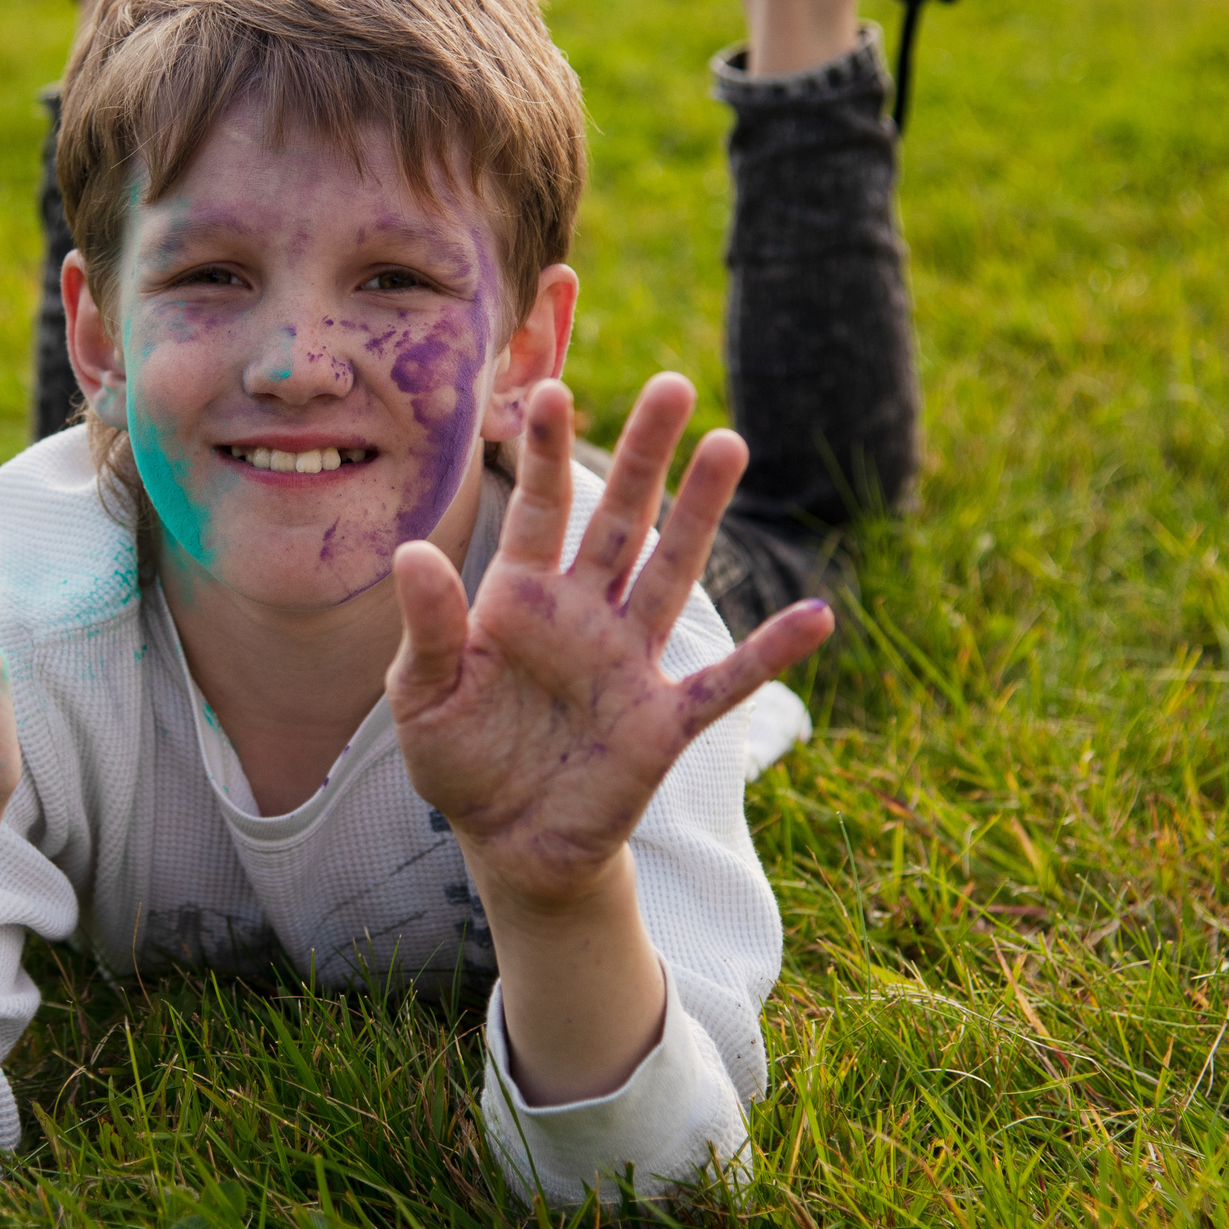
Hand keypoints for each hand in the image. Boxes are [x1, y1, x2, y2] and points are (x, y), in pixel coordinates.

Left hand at [386, 374, 831, 921]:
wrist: (505, 842)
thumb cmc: (460, 758)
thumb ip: (428, 626)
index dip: (547, 454)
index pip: (541, 510)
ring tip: (728, 443)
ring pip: (672, 572)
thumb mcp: (422, 694)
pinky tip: (816, 618)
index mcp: (521, 598)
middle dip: (644, 456)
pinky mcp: (662, 721)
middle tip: (672, 386)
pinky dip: (769, 654)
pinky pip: (725, 681)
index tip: (551, 389)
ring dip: (700, 513)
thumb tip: (412, 552)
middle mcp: (584, 615)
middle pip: (622, 520)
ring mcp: (629, 662)